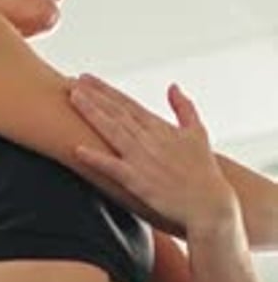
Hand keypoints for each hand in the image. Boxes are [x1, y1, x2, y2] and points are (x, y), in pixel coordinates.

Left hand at [68, 73, 235, 233]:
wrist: (210, 204)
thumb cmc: (204, 171)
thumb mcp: (197, 132)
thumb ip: (184, 108)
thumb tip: (173, 86)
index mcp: (160, 128)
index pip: (127, 103)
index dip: (105, 90)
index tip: (85, 78)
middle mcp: (149, 139)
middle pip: (116, 112)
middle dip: (93, 96)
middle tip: (70, 82)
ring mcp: (143, 159)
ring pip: (112, 131)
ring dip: (92, 114)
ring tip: (73, 99)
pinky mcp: (139, 181)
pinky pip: (113, 168)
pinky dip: (96, 159)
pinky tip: (78, 150)